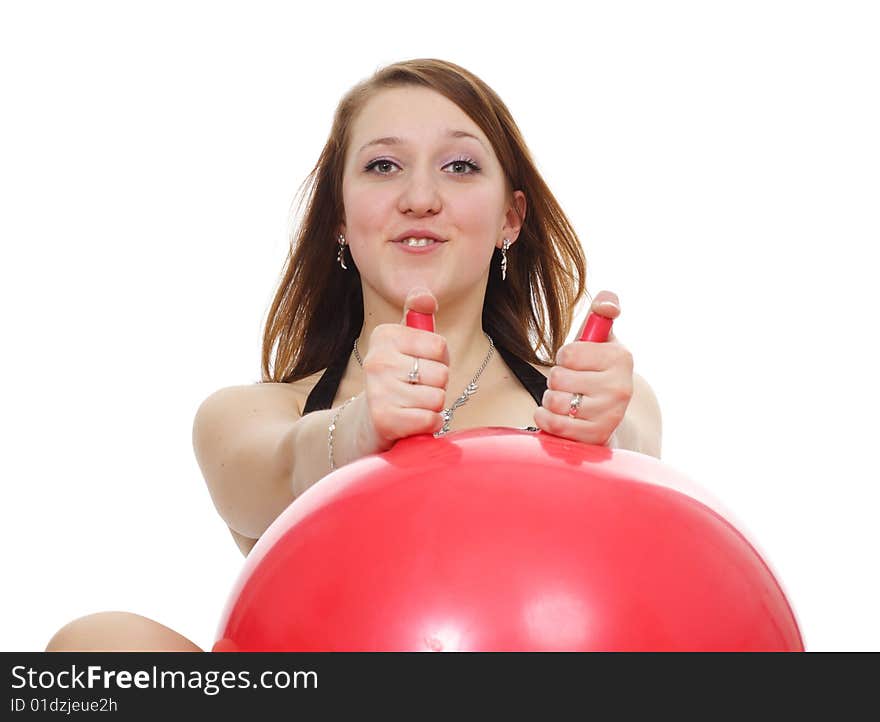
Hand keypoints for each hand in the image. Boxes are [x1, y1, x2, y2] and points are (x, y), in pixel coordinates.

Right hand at [357, 287, 449, 451]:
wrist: (369, 421)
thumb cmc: (398, 378)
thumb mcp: (405, 342)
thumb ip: (417, 315)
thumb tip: (425, 296)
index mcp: (384, 335)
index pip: (439, 346)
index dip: (440, 360)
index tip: (421, 364)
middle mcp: (377, 360)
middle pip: (442, 373)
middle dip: (437, 386)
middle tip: (416, 389)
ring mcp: (378, 390)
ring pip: (438, 398)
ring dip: (433, 407)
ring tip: (413, 404)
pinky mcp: (383, 419)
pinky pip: (430, 419)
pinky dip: (429, 424)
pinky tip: (413, 421)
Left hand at [533, 290, 633, 444]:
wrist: (606, 416)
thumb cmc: (596, 371)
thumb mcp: (601, 338)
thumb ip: (603, 309)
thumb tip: (607, 305)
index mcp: (621, 358)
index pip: (568, 352)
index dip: (563, 357)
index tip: (575, 363)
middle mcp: (621, 388)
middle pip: (557, 377)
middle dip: (556, 380)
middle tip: (570, 384)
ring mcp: (610, 415)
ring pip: (554, 400)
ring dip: (550, 400)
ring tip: (565, 399)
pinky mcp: (595, 437)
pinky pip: (553, 423)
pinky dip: (544, 418)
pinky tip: (554, 415)